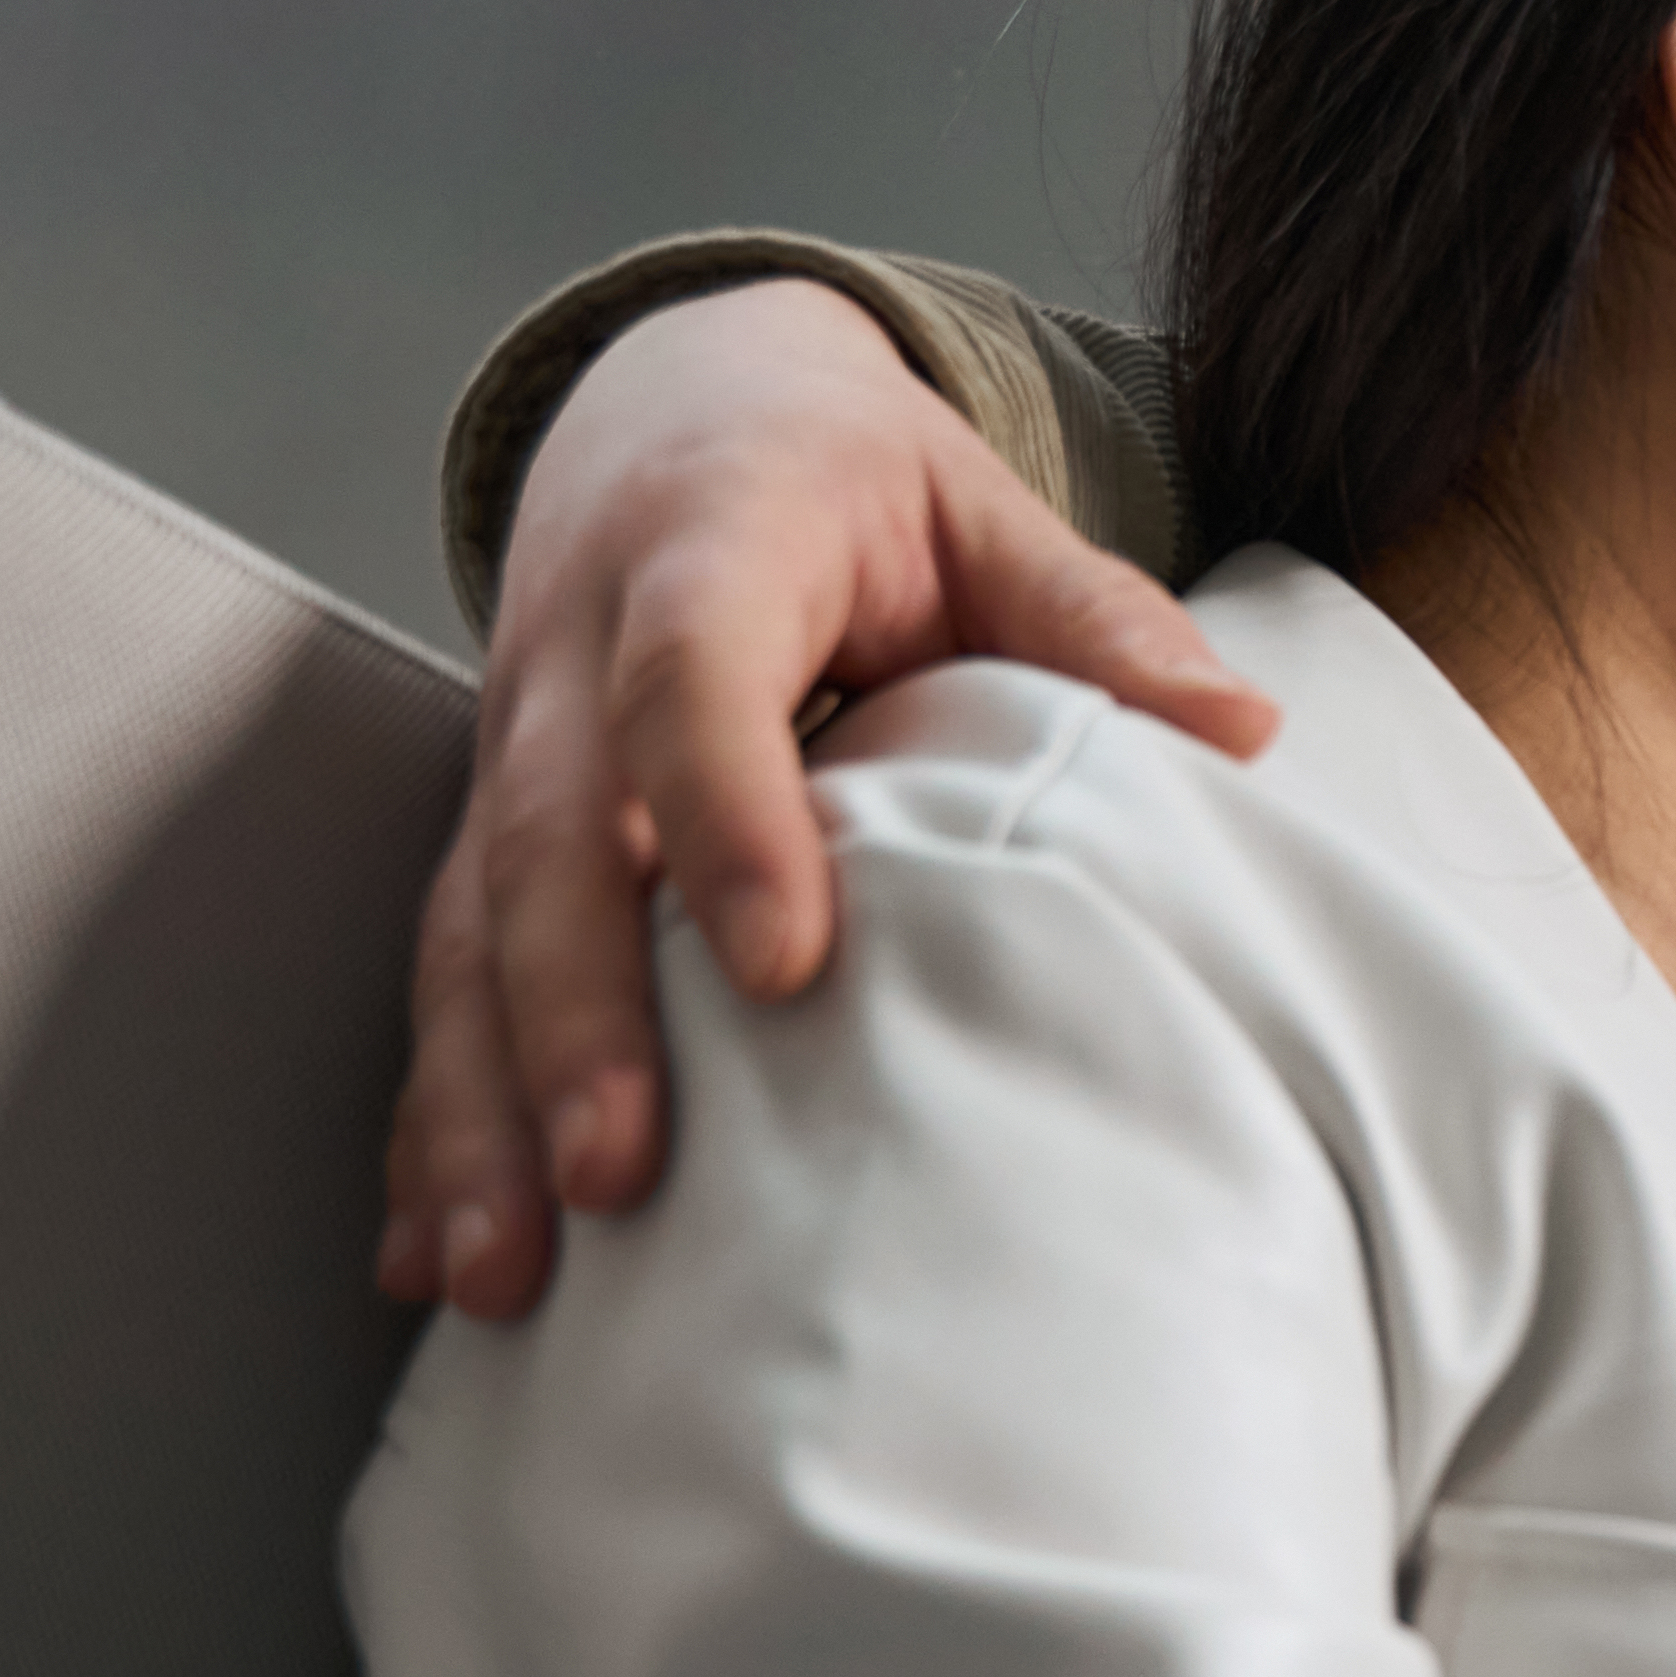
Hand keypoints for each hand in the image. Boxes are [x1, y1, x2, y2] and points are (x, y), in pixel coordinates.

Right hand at [380, 280, 1273, 1315]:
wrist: (676, 407)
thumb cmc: (849, 483)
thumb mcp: (975, 506)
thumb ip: (1091, 615)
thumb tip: (1240, 728)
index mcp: (705, 550)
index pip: (692, 680)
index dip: (724, 815)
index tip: (784, 964)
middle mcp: (570, 656)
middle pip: (547, 837)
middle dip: (574, 1014)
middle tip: (618, 1173)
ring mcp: (510, 755)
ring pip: (466, 933)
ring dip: (477, 1108)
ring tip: (508, 1269)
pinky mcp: (485, 839)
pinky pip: (442, 980)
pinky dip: (435, 1122)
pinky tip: (438, 1254)